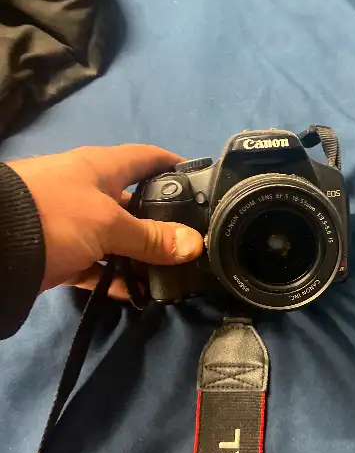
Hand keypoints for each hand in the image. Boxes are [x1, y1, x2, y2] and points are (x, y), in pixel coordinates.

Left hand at [8, 145, 202, 297]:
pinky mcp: (59, 253)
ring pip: (117, 238)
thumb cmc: (54, 215)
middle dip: (162, 223)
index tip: (201, 180)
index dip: (174, 164)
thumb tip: (195, 245)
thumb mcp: (108, 224)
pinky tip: (136, 294)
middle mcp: (89, 191)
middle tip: (192, 244)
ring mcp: (72, 223)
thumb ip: (151, 237)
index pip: (147, 158)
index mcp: (101, 168)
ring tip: (170, 276)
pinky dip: (115, 278)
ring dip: (140, 257)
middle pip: (134, 204)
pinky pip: (96, 266)